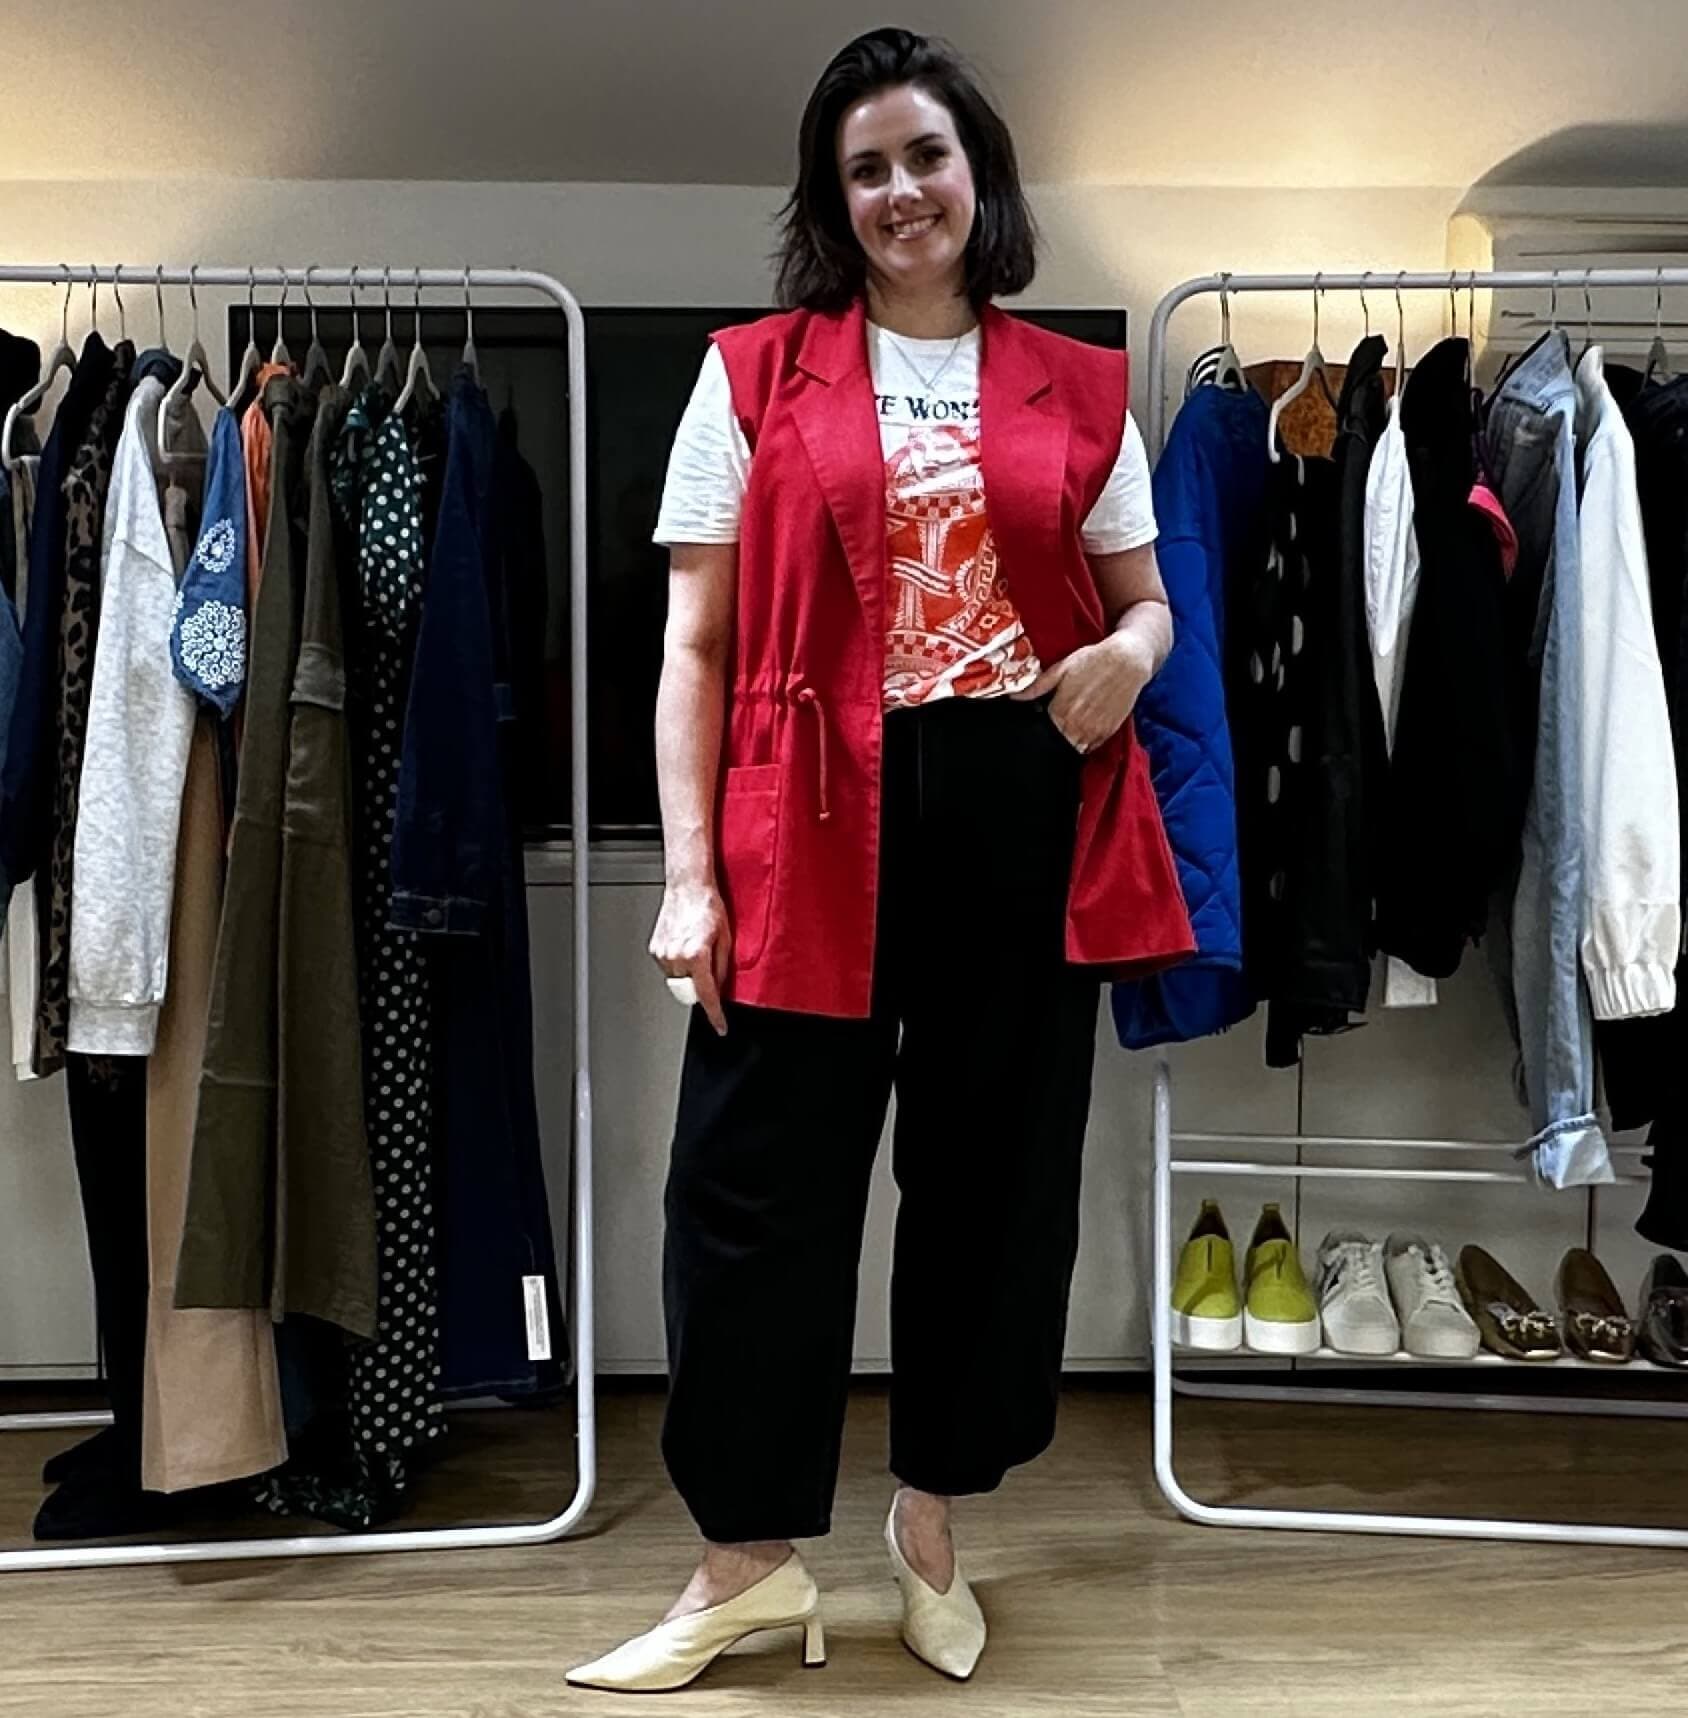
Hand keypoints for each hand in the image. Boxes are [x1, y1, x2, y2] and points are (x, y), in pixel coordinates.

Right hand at [649, 880, 731, 1035]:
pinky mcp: (655, 949)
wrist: (688, 888)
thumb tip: (720, 989)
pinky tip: (685, 943)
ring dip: (689, 974)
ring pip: (678, 980)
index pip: (707, 995)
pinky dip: (678, 963)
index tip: (720, 1026)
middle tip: (708, 967)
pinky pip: (669, 967)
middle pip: (690, 991)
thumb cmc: (709, 907)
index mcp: (697, 955)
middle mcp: (677, 956)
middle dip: (700, 987)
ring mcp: (663, 954)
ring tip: (696, 948)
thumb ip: (723, 969)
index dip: (715, 1015)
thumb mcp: (726, 940)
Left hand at [1015, 633, 1154, 752]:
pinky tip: (1084, 730)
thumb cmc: (1093, 661)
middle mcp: (1077, 725)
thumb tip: (1014, 697)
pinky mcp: (1109, 731)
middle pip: (1059, 744)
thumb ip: (1037, 687)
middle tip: (1054, 729)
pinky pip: (1092, 746)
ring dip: (1070, 742)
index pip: (1044, 734)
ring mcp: (1094, 730)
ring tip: (1068, 731)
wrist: (1127, 661)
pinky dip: (1086, 742)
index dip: (1041, 730)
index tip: (1040, 725)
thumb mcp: (1061, 668)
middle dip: (1054, 739)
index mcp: (1061, 711)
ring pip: (1076, 748)